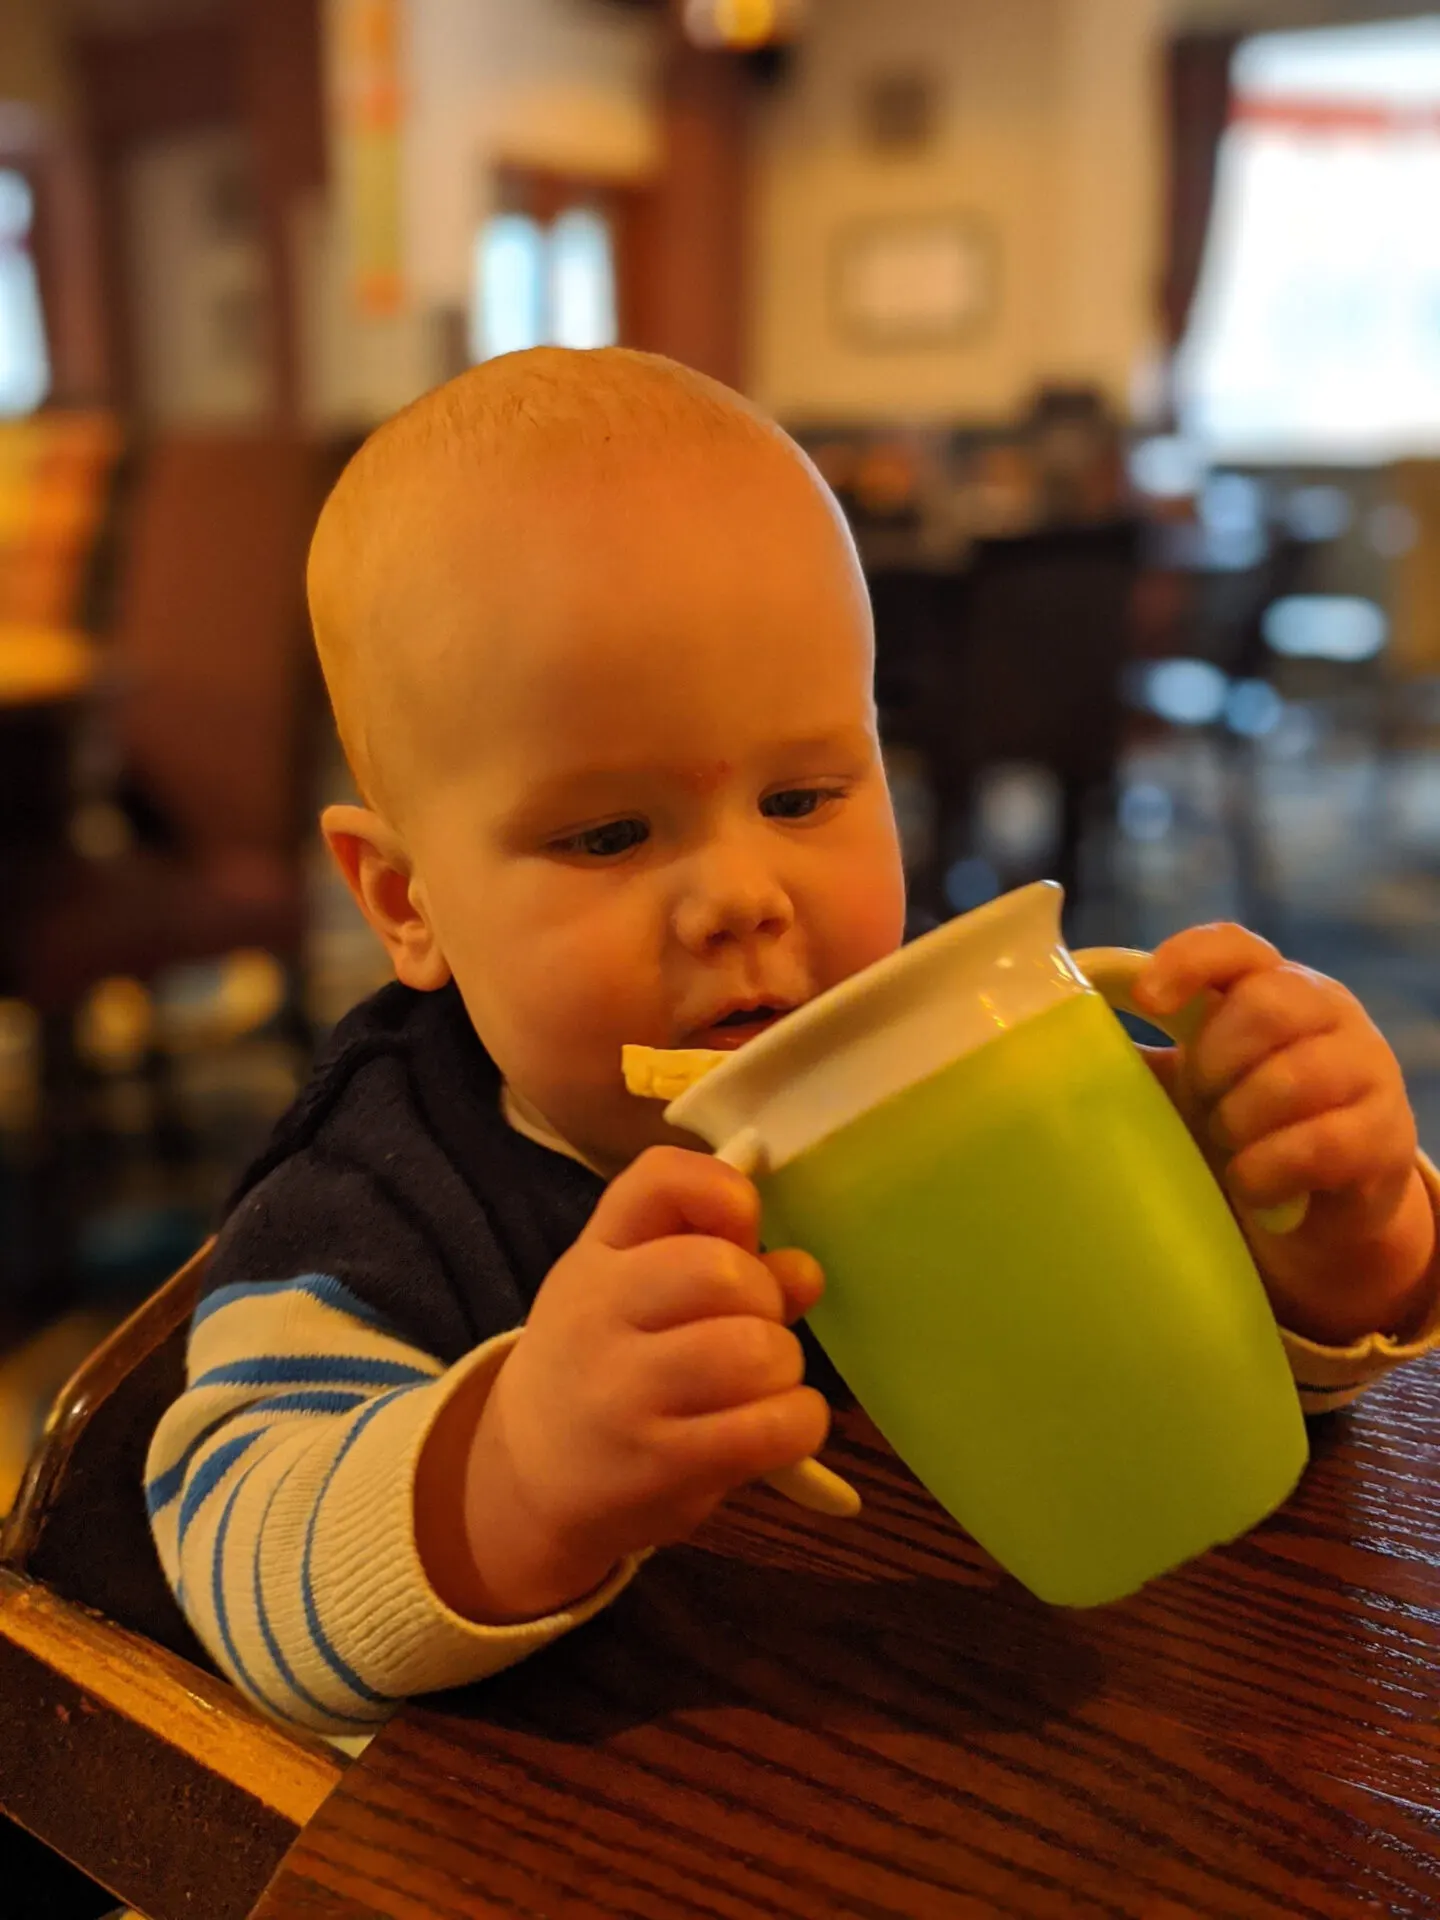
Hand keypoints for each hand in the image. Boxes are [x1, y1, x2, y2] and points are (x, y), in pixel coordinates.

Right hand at [421, 1147, 827, 1621]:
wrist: (526, 1477)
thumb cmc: (602, 1368)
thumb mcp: (632, 1298)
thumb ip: (717, 1264)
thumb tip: (804, 1271)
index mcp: (597, 1254)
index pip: (660, 1179)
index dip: (725, 1192)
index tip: (742, 1229)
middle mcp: (600, 1312)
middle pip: (723, 1271)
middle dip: (765, 1300)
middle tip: (749, 1329)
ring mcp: (625, 1392)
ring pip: (756, 1351)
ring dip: (783, 1367)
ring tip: (759, 1385)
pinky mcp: (661, 1464)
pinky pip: (771, 1427)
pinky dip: (798, 1422)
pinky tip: (776, 1426)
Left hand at [1133, 923, 1435, 1346]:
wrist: (1317, 1203)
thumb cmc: (1238, 1120)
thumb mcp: (1185, 1084)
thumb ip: (1132, 1057)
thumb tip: (1034, 1043)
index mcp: (1267, 983)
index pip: (1233, 945)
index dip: (1188, 962)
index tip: (1146, 999)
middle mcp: (1325, 1011)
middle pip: (1268, 1005)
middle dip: (1217, 1062)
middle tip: (1201, 1099)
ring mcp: (1365, 1068)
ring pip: (1296, 1077)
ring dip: (1241, 1121)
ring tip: (1228, 1144)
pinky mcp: (1384, 1135)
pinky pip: (1320, 1145)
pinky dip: (1269, 1171)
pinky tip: (1252, 1184)